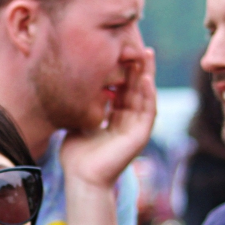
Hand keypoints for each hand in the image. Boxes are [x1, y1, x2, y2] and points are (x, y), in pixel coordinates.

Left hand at [60, 48, 156, 188]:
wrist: (81, 178)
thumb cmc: (77, 155)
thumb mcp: (80, 121)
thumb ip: (85, 106)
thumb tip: (78, 85)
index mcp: (116, 119)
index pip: (124, 90)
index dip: (125, 72)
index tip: (122, 52)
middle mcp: (128, 122)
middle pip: (137, 90)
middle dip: (139, 68)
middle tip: (140, 46)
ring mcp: (136, 129)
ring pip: (145, 97)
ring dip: (147, 76)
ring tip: (147, 55)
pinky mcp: (140, 137)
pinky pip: (147, 112)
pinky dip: (147, 95)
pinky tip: (145, 80)